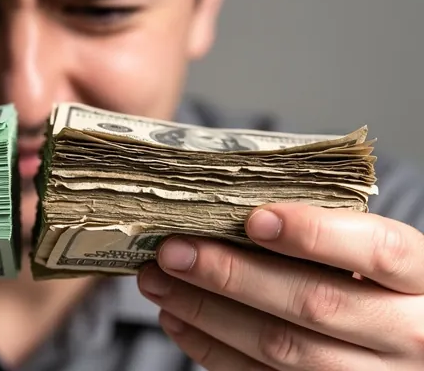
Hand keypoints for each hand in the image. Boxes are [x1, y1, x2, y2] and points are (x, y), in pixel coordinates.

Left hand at [137, 202, 423, 370]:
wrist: (412, 347)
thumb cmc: (384, 288)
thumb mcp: (378, 255)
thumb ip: (331, 232)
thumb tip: (234, 209)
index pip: (378, 251)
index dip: (316, 233)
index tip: (255, 218)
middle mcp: (408, 335)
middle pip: (314, 304)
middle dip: (232, 274)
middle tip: (174, 249)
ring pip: (281, 348)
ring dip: (207, 311)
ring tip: (159, 280)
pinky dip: (212, 349)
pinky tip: (178, 317)